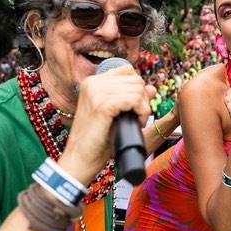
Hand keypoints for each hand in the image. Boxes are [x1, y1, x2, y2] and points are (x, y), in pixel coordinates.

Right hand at [61, 64, 154, 182]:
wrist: (79, 159)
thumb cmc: (97, 140)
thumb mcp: (116, 114)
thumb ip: (131, 98)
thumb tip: (151, 87)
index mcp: (92, 82)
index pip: (127, 71)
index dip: (137, 88)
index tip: (135, 107)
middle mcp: (93, 83)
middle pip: (135, 79)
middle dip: (143, 99)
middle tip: (138, 117)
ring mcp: (96, 92)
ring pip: (137, 89)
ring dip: (144, 107)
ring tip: (137, 122)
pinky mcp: (102, 105)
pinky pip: (135, 99)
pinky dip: (142, 112)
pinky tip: (138, 123)